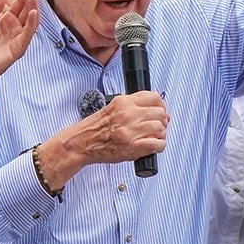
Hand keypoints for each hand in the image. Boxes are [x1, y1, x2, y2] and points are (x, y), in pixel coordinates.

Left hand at [0, 0, 39, 113]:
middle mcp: (15, 28)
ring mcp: (18, 38)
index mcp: (6, 21)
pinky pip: (27, 34)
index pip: (17, 4)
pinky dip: (31, 23)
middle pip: (25, 10)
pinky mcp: (19, 48)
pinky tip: (33, 12)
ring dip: (33, 8)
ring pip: (29, 21)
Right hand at [35, 90, 167, 188]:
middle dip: (162, 120)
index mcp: (123, 102)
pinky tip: (153, 146)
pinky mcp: (132, 147)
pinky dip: (159, 146)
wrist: (82, 142)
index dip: (161, 105)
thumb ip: (134, 107)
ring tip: (154, 136)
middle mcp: (128, 114)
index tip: (159, 111)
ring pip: (160, 128)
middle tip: (158, 126)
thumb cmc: (95, 128)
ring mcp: (131, 131)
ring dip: (161, 134)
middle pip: (160, 112)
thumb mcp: (113, 108)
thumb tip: (158, 110)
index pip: (154, 97)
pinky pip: (157, 144)